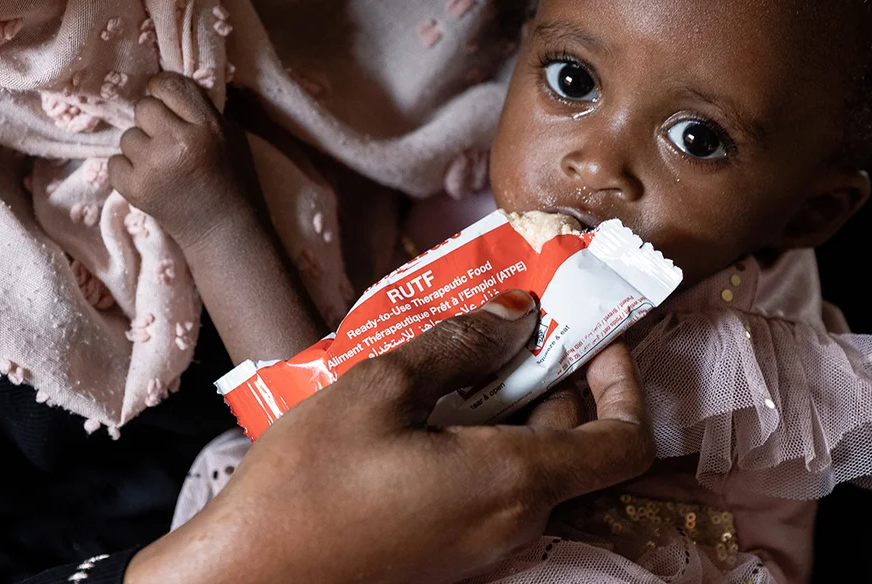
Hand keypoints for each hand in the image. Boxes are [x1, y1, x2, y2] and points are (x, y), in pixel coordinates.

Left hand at [109, 72, 244, 247]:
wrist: (223, 231)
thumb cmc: (231, 179)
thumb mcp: (231, 135)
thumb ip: (201, 110)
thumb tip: (166, 88)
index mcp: (206, 126)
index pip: (169, 84)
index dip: (164, 90)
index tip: (167, 102)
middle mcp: (177, 143)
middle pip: (144, 107)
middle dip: (154, 121)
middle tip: (169, 141)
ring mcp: (153, 167)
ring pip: (128, 136)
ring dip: (141, 147)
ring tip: (162, 165)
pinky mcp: (134, 189)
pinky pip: (114, 162)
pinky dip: (127, 169)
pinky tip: (149, 179)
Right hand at [126, 291, 655, 583]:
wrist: (246, 580)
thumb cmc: (305, 488)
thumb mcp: (379, 388)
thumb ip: (460, 346)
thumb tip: (519, 314)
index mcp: (514, 483)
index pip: (624, 442)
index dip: (625, 381)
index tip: (597, 332)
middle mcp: (514, 524)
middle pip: (575, 445)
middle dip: (557, 375)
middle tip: (516, 317)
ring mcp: (481, 547)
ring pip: (529, 463)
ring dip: (513, 403)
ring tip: (461, 349)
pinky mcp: (448, 554)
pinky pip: (489, 487)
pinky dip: (480, 437)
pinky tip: (426, 402)